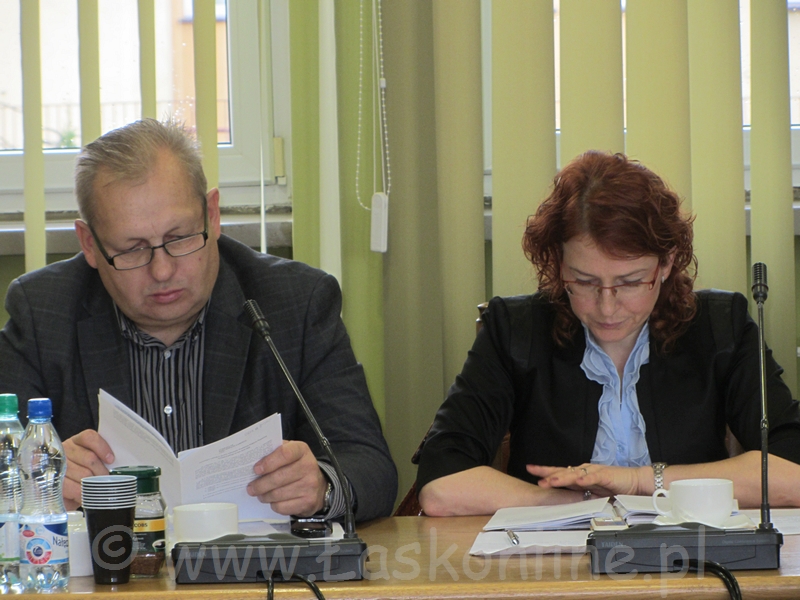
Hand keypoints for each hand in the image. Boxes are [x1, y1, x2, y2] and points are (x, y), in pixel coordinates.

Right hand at [62, 430, 113, 509]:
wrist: (61, 492)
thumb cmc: (80, 476)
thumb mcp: (90, 463)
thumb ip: (100, 459)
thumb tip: (116, 465)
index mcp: (77, 442)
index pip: (89, 437)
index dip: (102, 448)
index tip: (111, 460)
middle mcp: (64, 450)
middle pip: (90, 458)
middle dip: (101, 473)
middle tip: (105, 482)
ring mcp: (55, 465)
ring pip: (83, 474)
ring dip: (92, 485)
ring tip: (94, 490)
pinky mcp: (51, 483)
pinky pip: (73, 489)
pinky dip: (81, 494)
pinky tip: (83, 496)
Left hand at [247, 440, 326, 516]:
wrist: (319, 486)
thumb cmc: (297, 466)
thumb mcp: (290, 453)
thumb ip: (274, 452)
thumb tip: (254, 459)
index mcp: (302, 450)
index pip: (285, 454)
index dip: (268, 462)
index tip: (256, 469)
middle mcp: (309, 466)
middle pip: (278, 477)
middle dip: (260, 484)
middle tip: (251, 488)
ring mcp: (310, 485)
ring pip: (278, 494)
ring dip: (264, 496)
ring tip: (260, 494)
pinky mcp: (308, 502)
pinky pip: (282, 507)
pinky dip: (274, 505)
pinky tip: (273, 501)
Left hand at [527, 463, 646, 497]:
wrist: (634, 483)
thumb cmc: (614, 487)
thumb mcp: (592, 493)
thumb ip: (579, 494)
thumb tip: (564, 501)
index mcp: (580, 476)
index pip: (559, 472)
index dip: (545, 471)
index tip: (530, 469)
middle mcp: (584, 471)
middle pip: (563, 471)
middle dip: (548, 474)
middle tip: (534, 475)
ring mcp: (594, 472)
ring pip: (575, 474)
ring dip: (562, 477)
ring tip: (551, 480)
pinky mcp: (605, 475)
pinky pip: (594, 477)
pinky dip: (586, 478)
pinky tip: (578, 480)